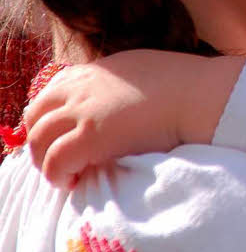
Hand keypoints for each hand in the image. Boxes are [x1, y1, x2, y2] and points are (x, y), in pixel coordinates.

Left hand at [23, 50, 244, 188]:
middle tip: (60, 159)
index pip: (52, 91)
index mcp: (98, 70)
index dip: (51, 117)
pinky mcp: (89, 137)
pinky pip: (54, 162)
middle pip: (36, 114)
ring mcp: (83, 111)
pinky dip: (57, 175)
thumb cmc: (188, 86)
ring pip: (38, 140)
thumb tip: (116, 103)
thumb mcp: (145, 70)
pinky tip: (75, 181)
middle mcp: (83, 86)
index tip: (63, 135)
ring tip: (68, 175)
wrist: (203, 95)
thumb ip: (120, 83)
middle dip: (41, 139)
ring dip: (46, 161)